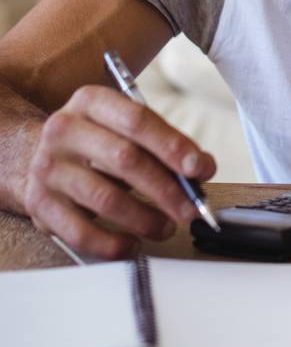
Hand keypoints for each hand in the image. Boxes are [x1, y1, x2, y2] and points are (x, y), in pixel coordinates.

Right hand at [24, 86, 215, 259]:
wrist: (32, 154)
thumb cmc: (95, 141)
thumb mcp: (123, 127)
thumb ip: (162, 144)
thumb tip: (201, 168)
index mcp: (90, 101)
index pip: (137, 120)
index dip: (173, 146)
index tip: (201, 169)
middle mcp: (64, 130)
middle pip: (125, 160)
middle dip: (166, 189)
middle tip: (191, 209)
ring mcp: (47, 168)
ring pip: (105, 199)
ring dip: (145, 219)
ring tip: (167, 227)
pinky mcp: (38, 205)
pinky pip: (80, 232)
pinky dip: (113, 244)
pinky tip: (133, 244)